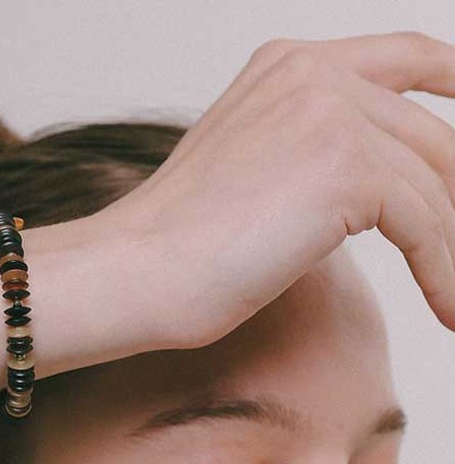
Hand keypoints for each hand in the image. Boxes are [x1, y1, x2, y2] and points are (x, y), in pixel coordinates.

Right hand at [98, 31, 454, 346]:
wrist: (135, 273)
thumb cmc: (176, 249)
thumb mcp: (251, 176)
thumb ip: (311, 159)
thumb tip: (369, 196)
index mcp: (289, 67)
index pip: (404, 58)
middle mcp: (314, 74)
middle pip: (431, 136)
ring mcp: (330, 113)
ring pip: (434, 186)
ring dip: (453, 252)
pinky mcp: (346, 167)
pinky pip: (426, 226)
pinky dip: (444, 274)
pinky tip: (448, 311)